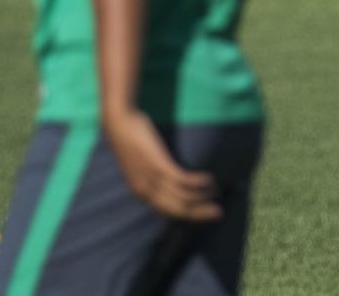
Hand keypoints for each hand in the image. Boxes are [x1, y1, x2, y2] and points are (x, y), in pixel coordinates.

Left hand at [104, 109, 222, 220]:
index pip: (169, 213)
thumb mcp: (140, 165)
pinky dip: (199, 182)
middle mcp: (146, 191)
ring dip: (203, 196)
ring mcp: (152, 178)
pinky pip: (183, 180)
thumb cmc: (131, 140)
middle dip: (200, 213)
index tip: (206, 213)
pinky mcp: (159, 164)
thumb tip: (172, 182)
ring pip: (183, 198)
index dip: (189, 216)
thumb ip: (153, 176)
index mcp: (141, 193)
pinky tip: (209, 178)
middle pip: (179, 210)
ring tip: (217, 190)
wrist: (119, 122)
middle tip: (219, 213)